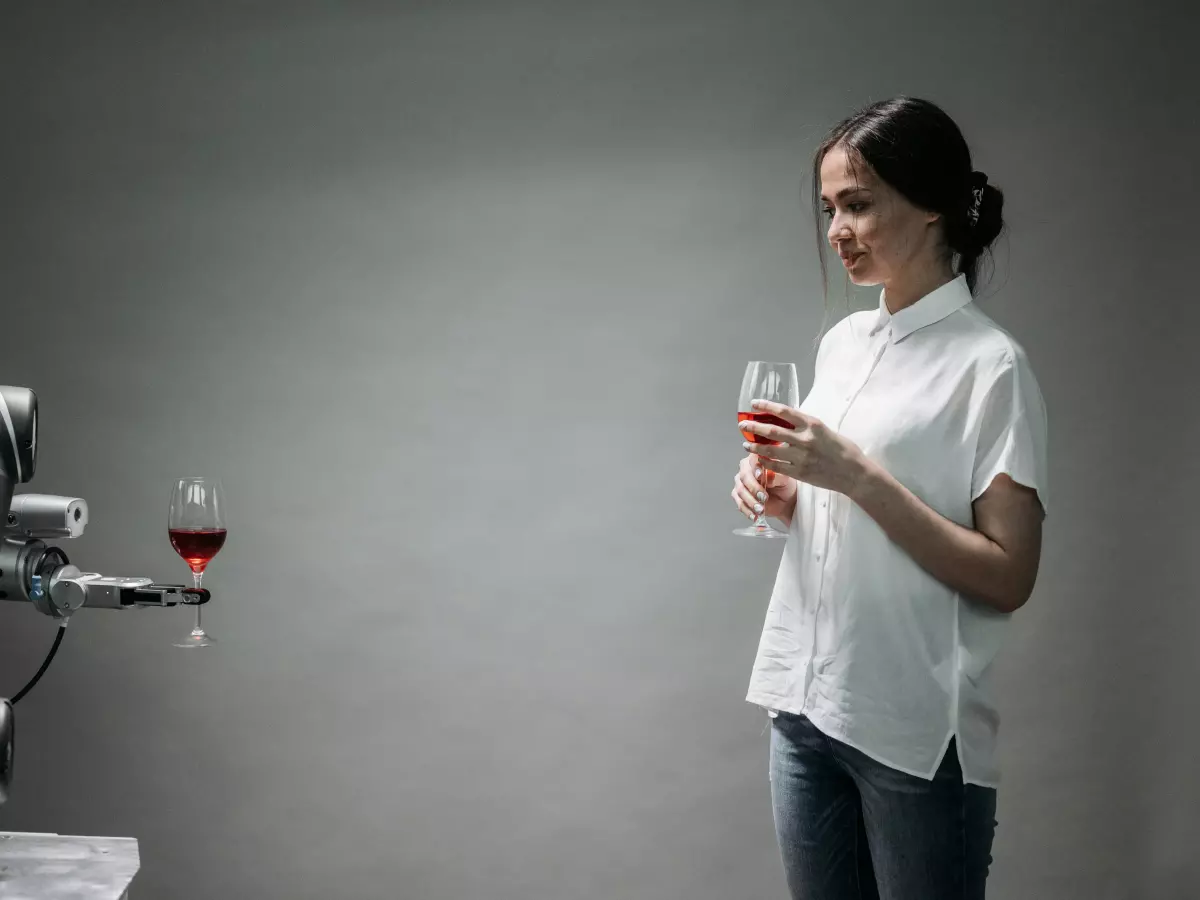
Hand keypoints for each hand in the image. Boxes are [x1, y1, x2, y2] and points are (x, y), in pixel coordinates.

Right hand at [731, 453, 796, 521]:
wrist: (785, 501)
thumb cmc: (785, 485)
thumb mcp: (786, 479)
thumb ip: (777, 476)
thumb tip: (769, 477)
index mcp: (757, 459)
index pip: (753, 460)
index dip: (755, 467)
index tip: (760, 475)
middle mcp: (746, 469)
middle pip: (744, 476)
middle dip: (753, 488)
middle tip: (764, 497)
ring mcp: (741, 483)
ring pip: (740, 491)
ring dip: (750, 501)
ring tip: (761, 509)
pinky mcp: (739, 496)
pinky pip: (739, 503)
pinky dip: (746, 510)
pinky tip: (754, 515)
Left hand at [740, 399, 869, 496]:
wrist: (854, 473)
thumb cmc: (843, 449)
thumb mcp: (825, 430)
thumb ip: (806, 426)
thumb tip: (787, 421)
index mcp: (812, 424)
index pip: (784, 411)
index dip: (766, 406)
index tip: (753, 404)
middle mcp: (805, 439)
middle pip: (771, 431)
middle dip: (753, 427)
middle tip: (742, 425)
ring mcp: (801, 457)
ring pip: (770, 450)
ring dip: (755, 447)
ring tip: (745, 444)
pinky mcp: (800, 472)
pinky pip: (776, 466)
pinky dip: (765, 462)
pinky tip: (758, 460)